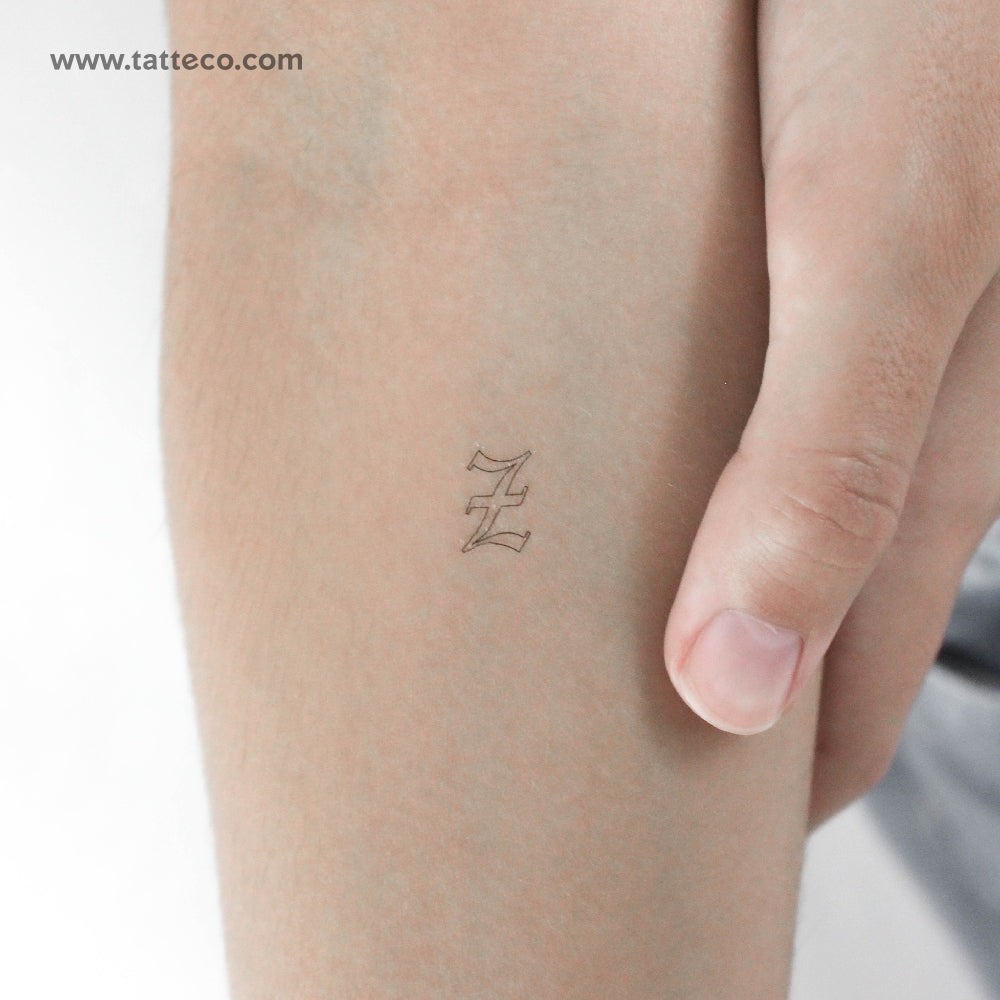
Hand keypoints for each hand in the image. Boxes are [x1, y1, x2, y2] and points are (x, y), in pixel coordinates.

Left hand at [663, 0, 999, 826]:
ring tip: (594, 670)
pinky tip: (597, 501)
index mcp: (914, 446)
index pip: (836, 680)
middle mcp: (874, 419)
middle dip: (714, 715)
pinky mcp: (768, 292)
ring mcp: (822, 360)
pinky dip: (654, 495)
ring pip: (747, 531)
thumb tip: (735, 683)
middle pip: (787, 617)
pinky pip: (712, 430)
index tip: (684, 862)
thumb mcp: (881, 241)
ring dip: (678, 606)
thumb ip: (826, 455)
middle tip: (621, 787)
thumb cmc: (920, 22)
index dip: (765, 784)